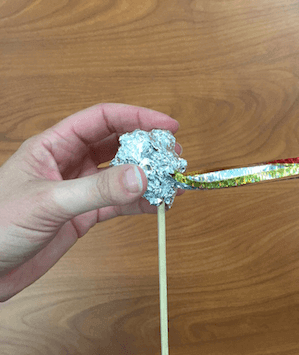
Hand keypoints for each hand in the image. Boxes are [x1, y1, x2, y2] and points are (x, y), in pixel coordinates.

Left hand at [0, 103, 181, 300]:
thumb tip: (142, 177)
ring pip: (122, 175)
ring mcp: (79, 190)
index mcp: (54, 146)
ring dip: (148, 176)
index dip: (136, 118)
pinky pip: (119, 204)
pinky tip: (158, 204)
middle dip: (147, 147)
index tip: (167, 126)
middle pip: (117, 144)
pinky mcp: (83, 216)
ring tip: (173, 180)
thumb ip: (96, 190)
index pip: (102, 120)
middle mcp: (69, 164)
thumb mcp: (48, 202)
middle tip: (174, 155)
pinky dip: (140, 203)